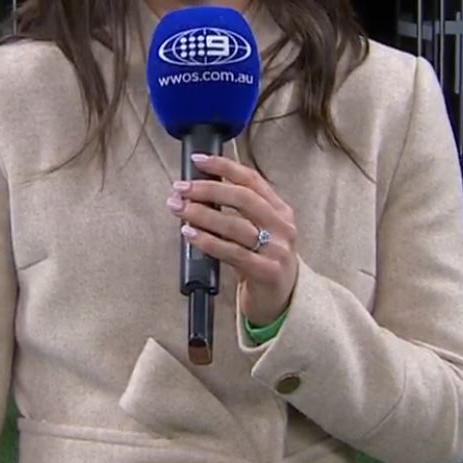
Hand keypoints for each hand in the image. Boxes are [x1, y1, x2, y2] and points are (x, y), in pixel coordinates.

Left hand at [168, 153, 299, 325]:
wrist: (283, 301)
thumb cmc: (264, 261)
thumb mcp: (262, 230)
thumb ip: (241, 210)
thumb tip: (201, 188)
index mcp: (280, 210)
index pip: (252, 180)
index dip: (224, 166)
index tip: (198, 161)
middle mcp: (282, 226)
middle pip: (242, 198)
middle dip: (207, 190)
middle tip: (181, 188)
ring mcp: (276, 249)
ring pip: (234, 225)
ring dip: (201, 214)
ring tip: (179, 209)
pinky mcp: (265, 271)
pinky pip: (231, 252)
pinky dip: (207, 241)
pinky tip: (189, 234)